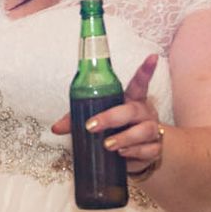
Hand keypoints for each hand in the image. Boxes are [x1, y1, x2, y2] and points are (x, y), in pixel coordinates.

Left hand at [50, 53, 164, 174]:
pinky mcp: (154, 148)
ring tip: (108, 145)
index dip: (146, 70)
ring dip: (124, 138)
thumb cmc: (115, 129)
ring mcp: (151, 130)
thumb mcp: (96, 120)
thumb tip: (56, 128)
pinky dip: (134, 152)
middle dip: (111, 118)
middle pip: (132, 110)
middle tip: (92, 126)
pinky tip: (123, 154)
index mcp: (131, 99)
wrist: (135, 154)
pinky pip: (148, 149)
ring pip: (143, 131)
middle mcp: (144, 112)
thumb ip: (76, 120)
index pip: (139, 83)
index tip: (152, 57)